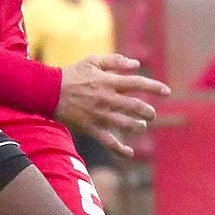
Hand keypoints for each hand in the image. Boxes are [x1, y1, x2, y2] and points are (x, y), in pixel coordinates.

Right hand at [55, 53, 169, 158]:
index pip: (136, 83)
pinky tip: (130, 153)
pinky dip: (120, 149)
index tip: (166, 92)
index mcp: (108, 82)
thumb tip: (135, 64)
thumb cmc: (72, 74)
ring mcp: (99, 114)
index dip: (154, 87)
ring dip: (138, 126)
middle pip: (135, 106)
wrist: (48, 91)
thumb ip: (115, 61)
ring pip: (125, 124)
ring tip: (141, 126)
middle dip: (148, 111)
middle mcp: (106, 99)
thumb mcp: (92, 61)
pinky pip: (108, 141)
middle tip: (152, 114)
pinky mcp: (91, 127)